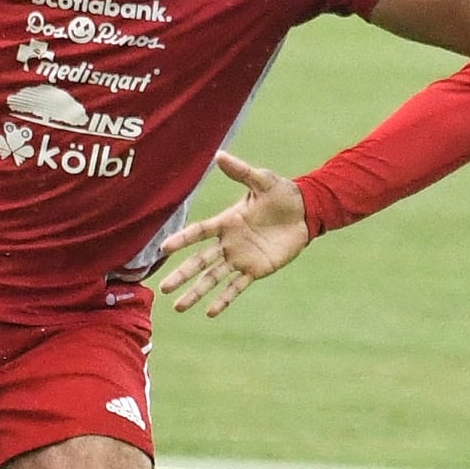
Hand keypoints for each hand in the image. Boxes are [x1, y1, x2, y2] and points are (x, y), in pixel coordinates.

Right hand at [155, 151, 310, 315]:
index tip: (164, 250)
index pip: (198, 233)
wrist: (305, 212)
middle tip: (164, 289)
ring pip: (213, 278)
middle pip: (199, 262)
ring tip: (180, 307)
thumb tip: (219, 156)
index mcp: (226, 222)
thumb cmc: (282, 194)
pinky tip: (210, 312)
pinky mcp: (256, 270)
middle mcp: (228, 243)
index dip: (181, 240)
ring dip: (196, 292)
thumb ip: (241, 172)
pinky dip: (224, 299)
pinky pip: (236, 287)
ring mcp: (240, 259)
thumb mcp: (262, 181)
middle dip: (182, 275)